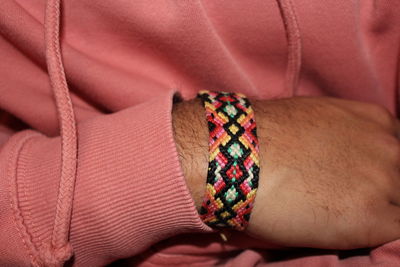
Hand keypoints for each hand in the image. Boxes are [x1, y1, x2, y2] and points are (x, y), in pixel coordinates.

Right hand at [172, 96, 399, 249]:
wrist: (237, 156)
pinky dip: (376, 234)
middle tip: (347, 200)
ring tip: (340, 215)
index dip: (385, 171)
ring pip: (399, 206)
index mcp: (374, 120)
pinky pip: (395, 233)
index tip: (366, 183)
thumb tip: (338, 157)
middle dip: (382, 192)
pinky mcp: (371, 218)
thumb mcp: (313, 120)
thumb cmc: (263, 136)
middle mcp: (388, 147)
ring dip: (379, 213)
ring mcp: (383, 181)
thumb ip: (342, 136)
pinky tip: (345, 230)